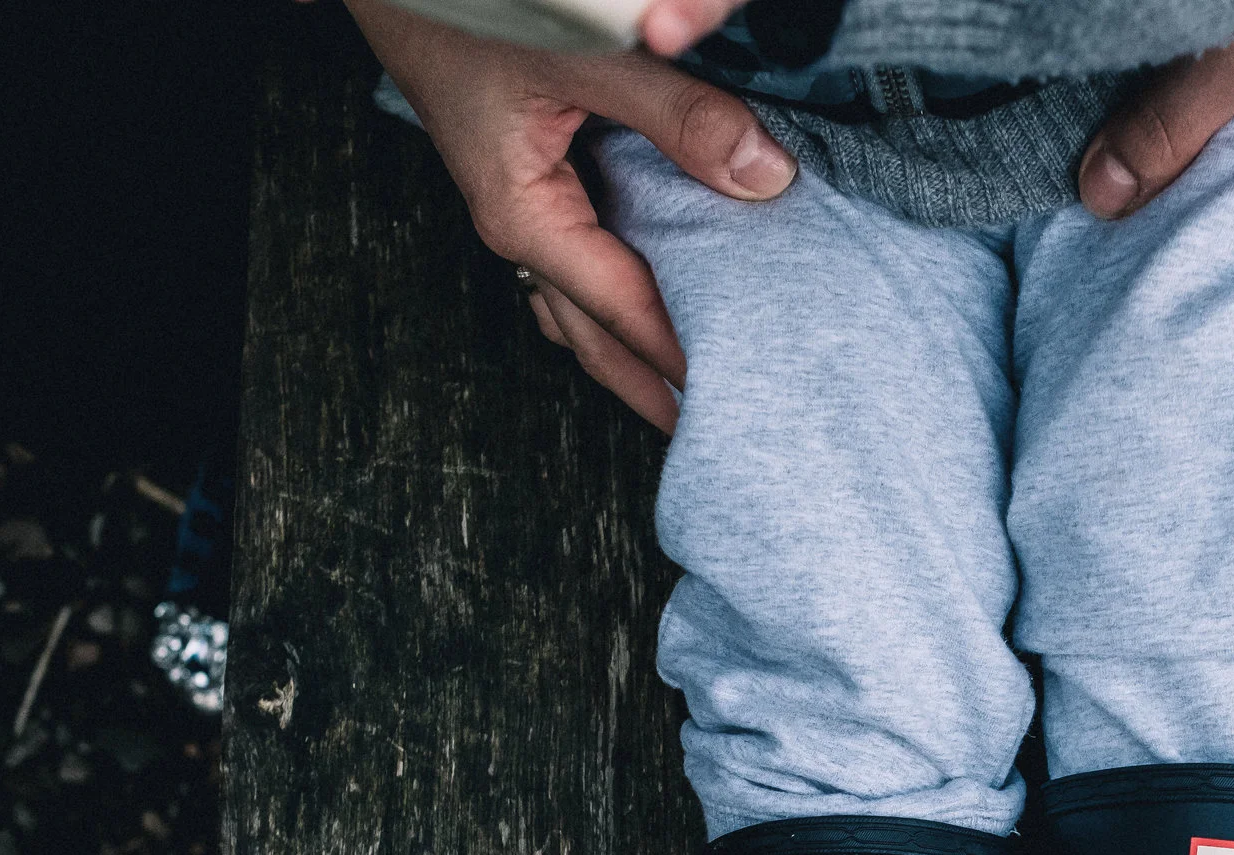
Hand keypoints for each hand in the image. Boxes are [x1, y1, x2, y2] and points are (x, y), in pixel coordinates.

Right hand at [344, 0, 795, 430]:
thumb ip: (678, 115)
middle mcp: (522, 230)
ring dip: (641, 353)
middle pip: (601, 340)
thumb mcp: (584, 55)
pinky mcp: (534, 184)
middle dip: (659, 392)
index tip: (744, 399)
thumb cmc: (469, 8)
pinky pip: (589, 265)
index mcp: (526, 218)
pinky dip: (629, 298)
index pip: (626, 314)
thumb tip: (764, 179)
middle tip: (730, 433)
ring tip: (703, 392)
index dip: (686, 360)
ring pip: (590, 310)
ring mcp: (524, 211)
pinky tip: (670, 305)